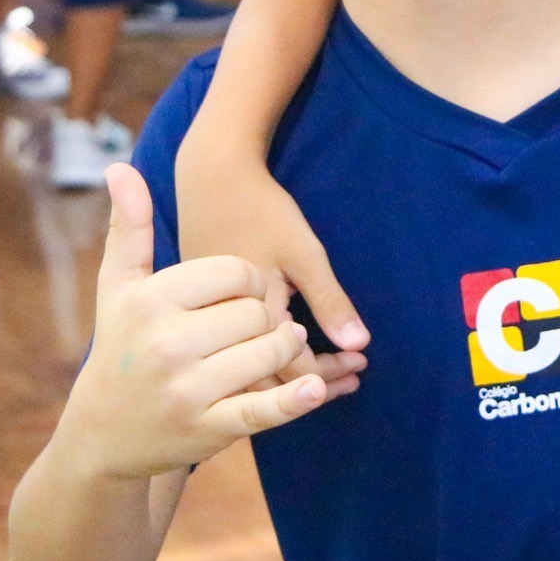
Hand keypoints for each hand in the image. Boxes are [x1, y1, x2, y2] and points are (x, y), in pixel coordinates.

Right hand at [53, 165, 353, 481]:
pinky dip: (293, 400)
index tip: (243, 288)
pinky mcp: (207, 429)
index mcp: (151, 302)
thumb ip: (129, 226)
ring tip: (278, 342)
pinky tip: (315, 389)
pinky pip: (262, 409)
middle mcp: (166, 345)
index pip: (234, 274)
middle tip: (262, 321)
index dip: (251, 278)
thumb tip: (119, 166)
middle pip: (257, 313)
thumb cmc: (118, 345)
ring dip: (285, 347)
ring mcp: (187, 391)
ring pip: (269, 352)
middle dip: (269, 314)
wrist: (101, 433)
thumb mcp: (119, 286)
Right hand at [174, 135, 370, 364]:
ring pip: (247, 371)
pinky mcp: (200, 314)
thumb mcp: (302, 253)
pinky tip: (290, 357)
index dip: (326, 375)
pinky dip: (266, 362)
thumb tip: (358, 344)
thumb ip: (328, 300)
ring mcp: (205, 323)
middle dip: (313, 382)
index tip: (358, 365)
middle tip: (352, 376)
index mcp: (249, 314)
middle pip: (267, 378)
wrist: (210, 177)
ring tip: (333, 374)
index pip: (290, 369)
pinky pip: (232, 355)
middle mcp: (219, 327)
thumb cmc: (260, 210)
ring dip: (291, 377)